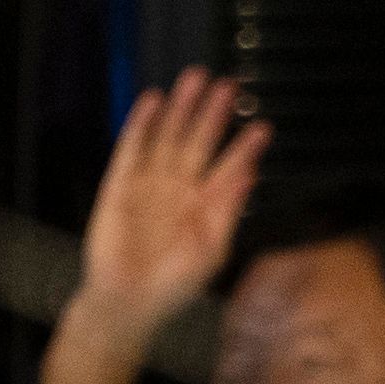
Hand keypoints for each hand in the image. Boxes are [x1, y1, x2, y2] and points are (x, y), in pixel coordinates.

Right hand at [41, 68, 268, 383]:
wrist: (130, 304)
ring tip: (195, 78)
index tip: (263, 128)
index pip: (229, 169)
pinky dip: (142, 125)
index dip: (245, 148)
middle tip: (229, 85)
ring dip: (181, 109)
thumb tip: (250, 177)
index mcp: (205, 207)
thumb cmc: (174, 287)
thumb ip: (227, 213)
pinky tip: (154, 101)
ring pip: (169, 137)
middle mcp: (179, 189)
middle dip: (214, 115)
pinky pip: (132, 148)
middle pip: (199, 143)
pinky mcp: (120, 185)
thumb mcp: (210, 252)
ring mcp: (150, 184)